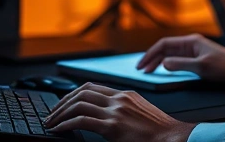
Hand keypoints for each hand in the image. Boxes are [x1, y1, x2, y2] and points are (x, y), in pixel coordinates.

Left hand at [42, 82, 194, 141]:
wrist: (173, 139)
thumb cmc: (160, 132)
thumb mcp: (141, 113)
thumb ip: (123, 110)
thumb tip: (105, 117)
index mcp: (126, 94)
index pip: (91, 87)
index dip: (73, 94)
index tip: (63, 104)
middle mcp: (119, 99)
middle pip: (81, 92)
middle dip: (62, 102)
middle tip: (52, 114)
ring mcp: (115, 111)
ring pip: (78, 104)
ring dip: (60, 114)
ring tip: (51, 123)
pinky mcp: (112, 126)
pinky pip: (81, 121)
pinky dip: (66, 125)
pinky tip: (59, 130)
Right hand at [135, 33, 224, 83]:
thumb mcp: (201, 67)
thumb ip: (181, 65)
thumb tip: (163, 63)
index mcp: (191, 41)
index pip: (164, 44)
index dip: (150, 54)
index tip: (142, 65)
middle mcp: (191, 44)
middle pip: (166, 49)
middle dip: (152, 58)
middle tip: (141, 70)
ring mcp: (194, 51)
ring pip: (171, 55)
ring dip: (159, 62)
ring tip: (149, 71)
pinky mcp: (198, 59)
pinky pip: (178, 60)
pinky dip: (168, 65)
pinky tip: (164, 71)